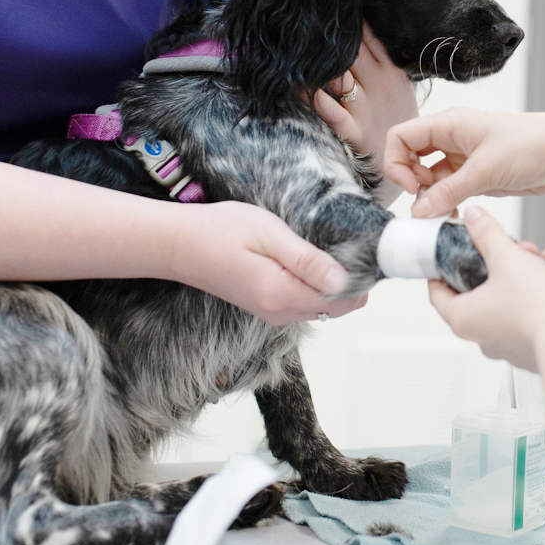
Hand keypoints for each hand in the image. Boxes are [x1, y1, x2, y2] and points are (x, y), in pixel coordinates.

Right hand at [173, 201, 367, 325]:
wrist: (179, 244)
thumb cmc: (218, 231)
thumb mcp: (268, 234)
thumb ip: (307, 260)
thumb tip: (344, 281)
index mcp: (282, 296)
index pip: (344, 300)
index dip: (360, 276)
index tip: (365, 249)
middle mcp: (280, 312)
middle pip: (336, 306)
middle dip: (350, 279)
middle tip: (347, 242)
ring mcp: (272, 312)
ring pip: (321, 305)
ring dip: (332, 281)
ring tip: (326, 246)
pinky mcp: (266, 305)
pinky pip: (304, 301)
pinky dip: (314, 284)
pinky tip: (307, 257)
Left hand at [314, 24, 418, 203]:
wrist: (402, 169)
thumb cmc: (393, 124)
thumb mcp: (399, 91)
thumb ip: (383, 64)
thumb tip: (362, 35)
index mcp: (392, 73)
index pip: (369, 38)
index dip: (350, 21)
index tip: (330, 2)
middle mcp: (380, 87)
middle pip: (352, 51)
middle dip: (331, 37)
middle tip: (307, 15)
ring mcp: (366, 110)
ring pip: (341, 76)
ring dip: (321, 63)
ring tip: (298, 44)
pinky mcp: (355, 133)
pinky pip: (334, 114)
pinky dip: (318, 101)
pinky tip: (302, 88)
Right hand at [384, 108, 544, 217]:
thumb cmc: (533, 145)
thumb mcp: (484, 171)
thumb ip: (447, 192)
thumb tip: (417, 211)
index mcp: (448, 123)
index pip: (401, 136)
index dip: (397, 162)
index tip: (412, 187)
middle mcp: (452, 137)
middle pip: (411, 156)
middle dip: (412, 181)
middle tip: (425, 202)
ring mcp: (465, 156)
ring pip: (430, 176)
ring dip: (431, 196)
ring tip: (442, 212)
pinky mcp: (478, 174)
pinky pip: (450, 188)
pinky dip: (447, 201)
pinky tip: (454, 214)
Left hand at [428, 206, 544, 369]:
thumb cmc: (537, 310)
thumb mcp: (506, 257)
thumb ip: (487, 234)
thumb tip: (474, 217)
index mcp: (463, 318)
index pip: (437, 292)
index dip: (441, 269)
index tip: (447, 254)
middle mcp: (482, 336)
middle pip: (477, 291)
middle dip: (494, 263)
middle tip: (507, 249)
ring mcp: (509, 344)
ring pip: (507, 298)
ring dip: (521, 273)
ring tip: (537, 257)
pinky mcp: (535, 346)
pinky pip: (531, 312)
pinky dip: (540, 290)